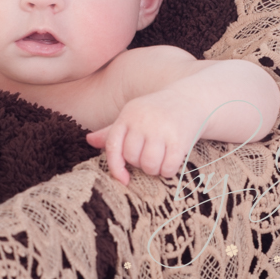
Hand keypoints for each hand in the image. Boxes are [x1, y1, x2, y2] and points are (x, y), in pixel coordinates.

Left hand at [86, 93, 201, 184]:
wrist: (190, 100)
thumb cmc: (156, 112)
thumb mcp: (133, 115)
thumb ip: (113, 131)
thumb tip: (89, 140)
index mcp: (128, 115)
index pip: (113, 145)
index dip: (115, 166)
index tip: (123, 179)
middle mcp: (143, 120)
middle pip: (132, 158)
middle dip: (140, 164)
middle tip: (149, 156)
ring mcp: (161, 129)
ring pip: (149, 165)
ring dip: (154, 169)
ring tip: (160, 159)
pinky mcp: (179, 139)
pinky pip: (168, 167)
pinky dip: (169, 171)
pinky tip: (172, 162)